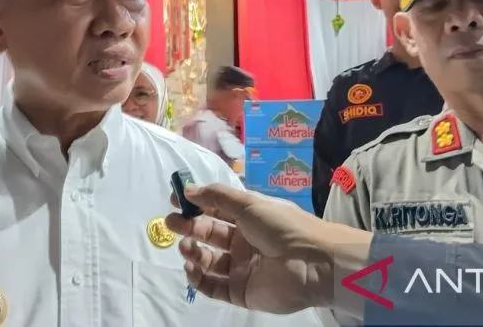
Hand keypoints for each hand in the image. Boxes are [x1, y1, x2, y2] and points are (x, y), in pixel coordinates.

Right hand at [164, 183, 331, 313]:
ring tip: (185, 246)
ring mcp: (242, 268)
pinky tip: (191, 267)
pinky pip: (214, 287)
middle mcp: (244, 242)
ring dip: (193, 252)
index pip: (216, 210)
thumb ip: (216, 196)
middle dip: (189, 228)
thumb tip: (187, 189)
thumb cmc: (281, 225)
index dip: (196, 205)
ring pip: (209, 261)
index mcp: (249, 219)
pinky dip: (199, 278)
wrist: (311, 262)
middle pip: (210, 235)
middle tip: (171, 223)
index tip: (175, 201)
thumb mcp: (249, 203)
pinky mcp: (241, 292)